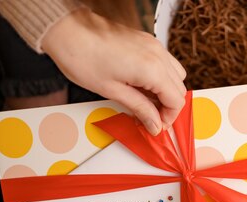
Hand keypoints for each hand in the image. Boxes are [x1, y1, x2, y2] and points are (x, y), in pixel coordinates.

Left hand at [41, 9, 186, 135]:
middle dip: (168, 107)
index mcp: (152, 69)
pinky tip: (142, 85)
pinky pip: (164, 63)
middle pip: (179, 89)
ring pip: (175, 75)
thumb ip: (140, 109)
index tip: (156, 126)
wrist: (67, 31)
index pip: (176, 101)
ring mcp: (154, 45)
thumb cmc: (83, 58)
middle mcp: (158, 55)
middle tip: (151, 118)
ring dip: (166, 92)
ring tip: (146, 102)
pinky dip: (160, 77)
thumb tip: (154, 125)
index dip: (168, 118)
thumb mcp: (113, 91)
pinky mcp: (147, 41)